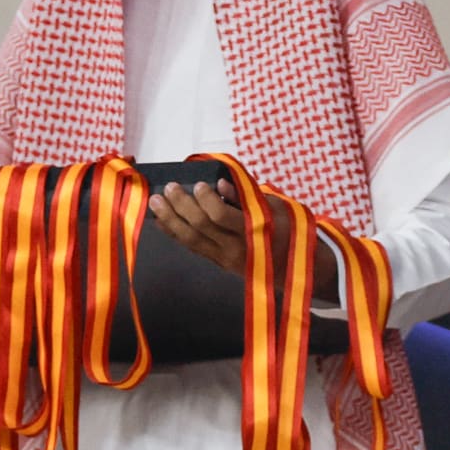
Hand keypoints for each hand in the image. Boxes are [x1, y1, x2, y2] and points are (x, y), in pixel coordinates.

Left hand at [149, 179, 337, 301]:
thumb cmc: (286, 229)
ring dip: (170, 219)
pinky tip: (161, 221)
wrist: (293, 267)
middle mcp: (236, 248)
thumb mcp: (276, 207)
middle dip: (181, 206)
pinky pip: (192, 247)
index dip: (205, 199)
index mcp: (254, 230)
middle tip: (169, 188)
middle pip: (200, 227)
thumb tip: (220, 182)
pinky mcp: (218, 263)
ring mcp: (225, 258)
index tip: (198, 184)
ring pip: (190, 239)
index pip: (221, 216)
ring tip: (156, 202)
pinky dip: (174, 233)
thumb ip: (246, 197)